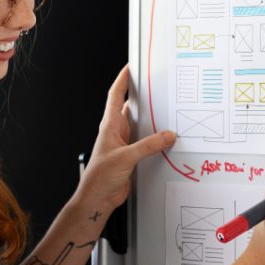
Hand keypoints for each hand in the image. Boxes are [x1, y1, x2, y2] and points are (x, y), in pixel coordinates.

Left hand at [77, 64, 175, 213]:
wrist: (97, 198)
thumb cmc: (100, 177)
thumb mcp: (126, 157)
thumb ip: (148, 145)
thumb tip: (167, 135)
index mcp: (110, 126)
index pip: (115, 95)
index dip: (123, 79)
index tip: (132, 67)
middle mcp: (116, 132)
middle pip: (130, 108)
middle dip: (143, 97)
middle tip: (157, 86)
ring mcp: (124, 143)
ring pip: (141, 125)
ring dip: (152, 121)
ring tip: (167, 111)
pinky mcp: (131, 156)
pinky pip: (146, 142)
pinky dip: (155, 140)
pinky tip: (166, 139)